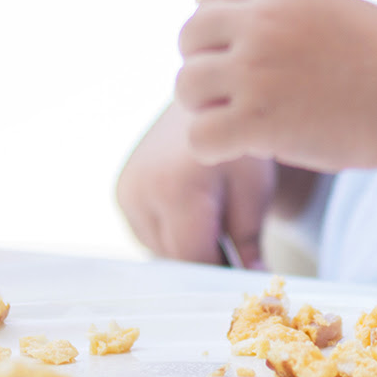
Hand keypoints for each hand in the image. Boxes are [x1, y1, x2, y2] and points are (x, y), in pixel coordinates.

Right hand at [115, 101, 272, 267]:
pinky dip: (171, 234)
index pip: (192, 260)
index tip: (244, 280)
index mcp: (175, 191)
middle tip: (236, 254)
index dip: (221, 276)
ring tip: (216, 224)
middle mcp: (140, 193)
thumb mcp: (255, 189)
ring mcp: (125, 191)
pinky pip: (146, 233)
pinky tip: (196, 214)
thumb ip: (249, 241)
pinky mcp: (121, 189)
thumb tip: (254, 283)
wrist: (210, 94)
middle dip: (206, 262)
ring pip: (157, 250)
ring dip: (185, 249)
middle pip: (172, 258)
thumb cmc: (238, 141)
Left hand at [175, 0, 376, 172]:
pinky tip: (239, 148)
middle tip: (233, 92)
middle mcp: (262, 24)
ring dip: (205, 107)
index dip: (218, 31)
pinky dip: (213, 147)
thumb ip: (274, 4)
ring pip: (186, 87)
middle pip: (190, 37)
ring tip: (238, 120)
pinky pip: (199, 136)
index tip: (240, 57)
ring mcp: (255, 72)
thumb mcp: (331, 8)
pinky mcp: (256, 121)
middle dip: (205, 65)